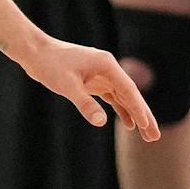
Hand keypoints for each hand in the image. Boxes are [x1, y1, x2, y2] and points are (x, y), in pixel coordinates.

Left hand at [17, 36, 158, 139]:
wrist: (34, 52)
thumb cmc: (49, 64)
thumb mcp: (66, 86)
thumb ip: (84, 103)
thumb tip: (101, 122)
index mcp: (106, 64)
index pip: (128, 90)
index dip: (138, 109)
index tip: (147, 126)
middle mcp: (108, 68)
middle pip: (130, 94)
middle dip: (144, 115)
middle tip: (154, 136)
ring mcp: (101, 74)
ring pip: (123, 97)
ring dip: (135, 115)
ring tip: (147, 135)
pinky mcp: (93, 81)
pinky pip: (112, 97)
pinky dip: (121, 110)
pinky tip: (129, 123)